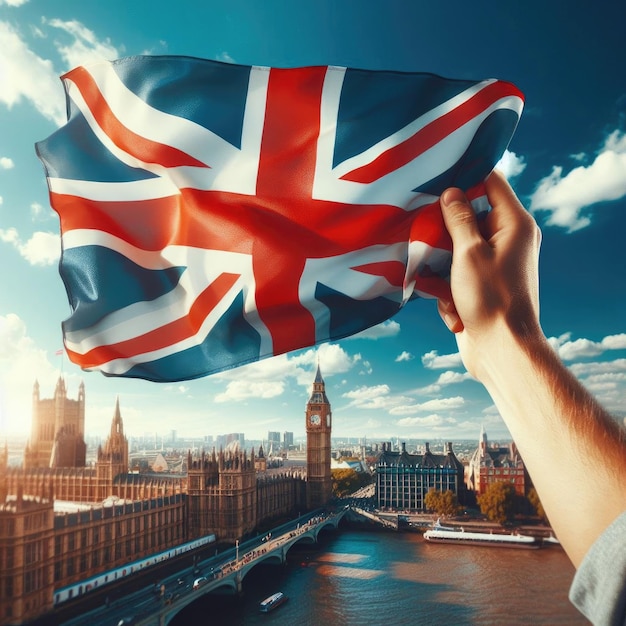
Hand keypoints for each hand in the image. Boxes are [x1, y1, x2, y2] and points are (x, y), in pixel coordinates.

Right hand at [437, 170, 541, 379]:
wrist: (501, 350)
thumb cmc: (491, 298)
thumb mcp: (469, 252)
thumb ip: (458, 219)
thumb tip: (450, 193)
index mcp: (514, 224)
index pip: (491, 182)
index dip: (464, 176)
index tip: (436, 176)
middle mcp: (508, 239)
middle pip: (469, 215)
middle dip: (444, 227)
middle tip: (422, 228)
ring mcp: (494, 263)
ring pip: (457, 247)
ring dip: (442, 263)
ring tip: (440, 281)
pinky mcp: (481, 284)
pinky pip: (457, 272)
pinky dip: (449, 288)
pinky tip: (452, 307)